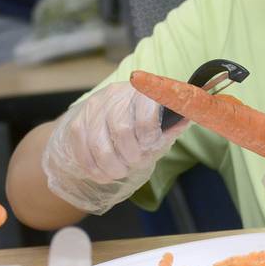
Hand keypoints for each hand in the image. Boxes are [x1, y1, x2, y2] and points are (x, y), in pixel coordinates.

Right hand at [42, 82, 186, 213]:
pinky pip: (82, 148)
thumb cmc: (142, 124)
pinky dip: (93, 167)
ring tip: (119, 172)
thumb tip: (187, 118)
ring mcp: (94, 107)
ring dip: (110, 164)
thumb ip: (173, 124)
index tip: (149, 145)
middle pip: (121, 128)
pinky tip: (102, 174)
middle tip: (134, 162)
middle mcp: (115, 94)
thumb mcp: (162, 124)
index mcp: (141, 91)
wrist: (108, 120)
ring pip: (99, 142)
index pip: (146, 109)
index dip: (148, 133)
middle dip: (130, 154)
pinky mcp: (78, 121)